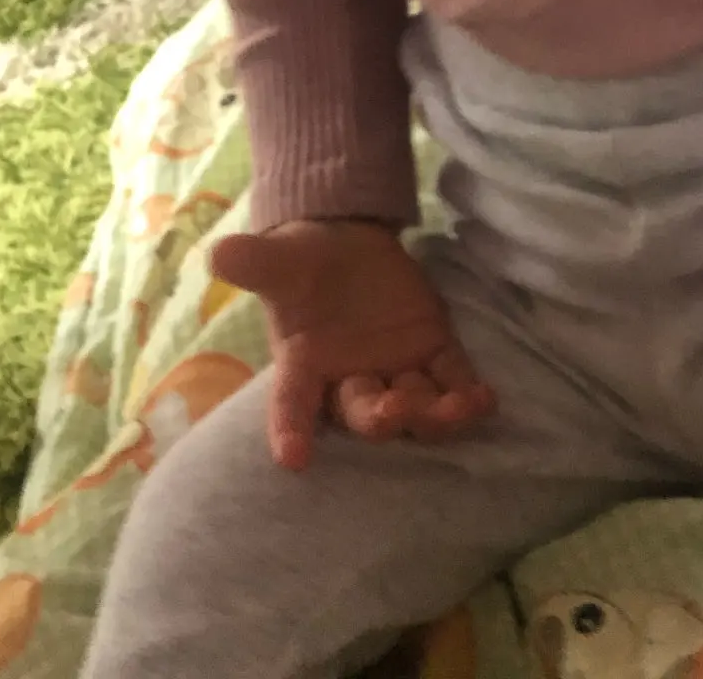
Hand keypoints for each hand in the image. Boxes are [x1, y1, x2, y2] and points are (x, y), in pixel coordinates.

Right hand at [212, 220, 495, 471]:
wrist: (345, 244)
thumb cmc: (303, 263)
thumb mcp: (279, 258)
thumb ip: (254, 262)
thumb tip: (217, 254)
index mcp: (304, 364)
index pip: (292, 403)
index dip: (291, 430)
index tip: (293, 459)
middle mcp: (350, 378)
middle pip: (364, 411)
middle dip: (380, 418)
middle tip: (393, 411)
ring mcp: (396, 368)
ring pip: (415, 404)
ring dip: (433, 412)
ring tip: (456, 407)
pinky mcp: (433, 351)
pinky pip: (452, 380)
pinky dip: (468, 394)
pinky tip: (485, 399)